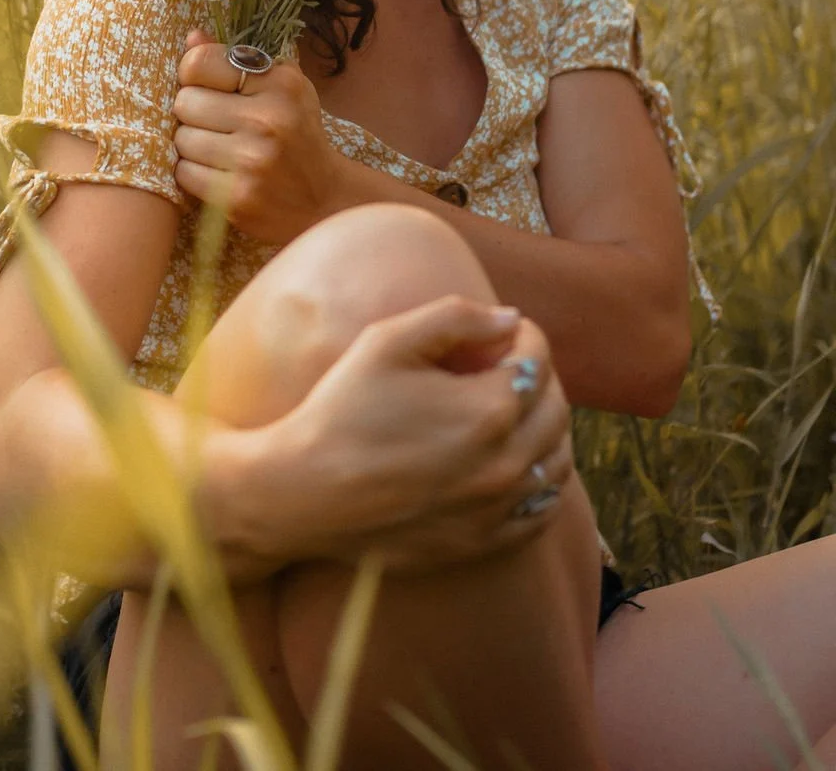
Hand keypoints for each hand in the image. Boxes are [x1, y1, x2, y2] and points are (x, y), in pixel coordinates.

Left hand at [172, 30, 345, 244]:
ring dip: (192, 145)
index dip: (193, 74)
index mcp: (280, 83)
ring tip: (218, 149)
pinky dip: (194, 173)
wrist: (325, 200)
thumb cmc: (298, 136)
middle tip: (215, 123)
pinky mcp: (236, 197)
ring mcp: (251, 160)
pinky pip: (184, 173)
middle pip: (185, 102)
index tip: (207, 86)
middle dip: (193, 112)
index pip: (201, 62)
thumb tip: (192, 36)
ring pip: (181, 139)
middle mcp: (267, 119)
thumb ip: (236, 60)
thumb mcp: (283, 88)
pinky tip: (218, 173)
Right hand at [261, 297, 572, 575]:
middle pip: (556, 408)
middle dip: (539, 376)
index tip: (497, 331)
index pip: (537, 358)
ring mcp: (496, 510)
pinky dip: (542, 480)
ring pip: (557, 462)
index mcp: (488, 410)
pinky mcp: (481, 543)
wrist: (302, 493)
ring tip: (514, 410)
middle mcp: (505, 464)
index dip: (522, 334)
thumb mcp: (387, 340)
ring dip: (547, 428)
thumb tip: (510, 319)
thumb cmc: (341, 408)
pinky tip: (516, 462)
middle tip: (505, 364)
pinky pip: (541, 511)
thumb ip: (456, 316)